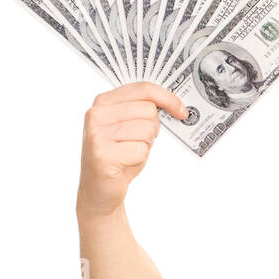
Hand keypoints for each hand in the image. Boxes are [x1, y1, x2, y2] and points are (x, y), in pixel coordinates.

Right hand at [77, 81, 188, 216]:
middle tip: (137, 142)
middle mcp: (97, 115)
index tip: (181, 110)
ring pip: (147, 130)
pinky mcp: (103, 155)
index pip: (143, 88)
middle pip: (148, 110)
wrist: (98, 189)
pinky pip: (141, 150)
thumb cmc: (117, 156)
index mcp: (103, 102)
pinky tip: (125, 164)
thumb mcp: (127, 127)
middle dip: (152, 129)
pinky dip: (140, 159)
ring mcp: (98, 134)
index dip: (167, 98)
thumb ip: (141, 110)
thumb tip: (174, 105)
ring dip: (145, 145)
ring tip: (129, 153)